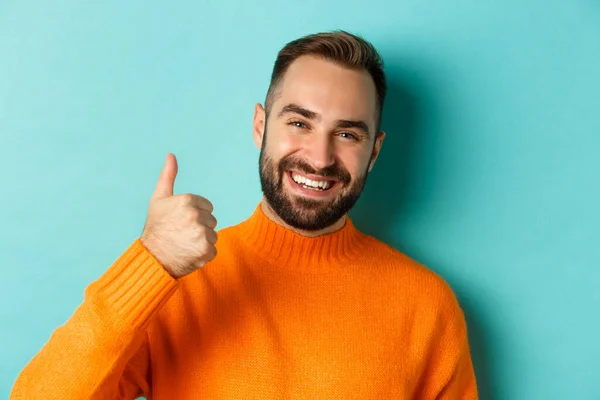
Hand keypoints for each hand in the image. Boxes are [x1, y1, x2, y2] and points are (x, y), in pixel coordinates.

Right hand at [140, 153, 217, 277]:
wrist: (152, 258)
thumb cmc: (156, 227)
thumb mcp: (159, 198)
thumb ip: (168, 176)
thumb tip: (171, 155)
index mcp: (187, 200)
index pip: (207, 206)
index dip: (195, 214)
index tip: (181, 221)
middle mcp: (195, 215)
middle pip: (211, 220)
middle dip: (200, 227)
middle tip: (182, 233)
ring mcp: (201, 234)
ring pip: (213, 235)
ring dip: (202, 241)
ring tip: (185, 243)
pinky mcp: (206, 250)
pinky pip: (213, 250)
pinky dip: (203, 254)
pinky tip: (189, 253)